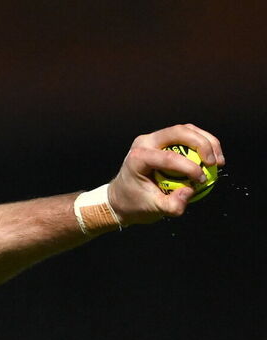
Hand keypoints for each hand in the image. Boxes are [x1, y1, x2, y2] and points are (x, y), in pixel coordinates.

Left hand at [107, 124, 223, 223]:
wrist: (121, 198)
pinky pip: (187, 136)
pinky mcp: (163, 141)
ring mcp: (153, 139)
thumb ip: (172, 205)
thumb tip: (190, 191)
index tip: (202, 180)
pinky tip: (213, 158)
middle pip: (179, 132)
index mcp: (138, 158)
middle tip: (215, 163)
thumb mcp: (152, 209)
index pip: (167, 157)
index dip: (189, 167)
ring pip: (186, 130)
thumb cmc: (135, 203)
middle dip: (202, 144)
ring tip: (218, 161)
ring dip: (207, 141)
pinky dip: (203, 144)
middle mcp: (145, 143)